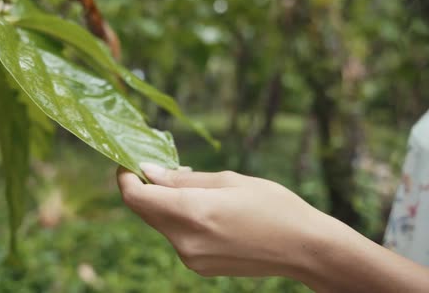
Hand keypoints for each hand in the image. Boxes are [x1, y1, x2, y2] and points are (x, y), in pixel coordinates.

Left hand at [116, 163, 322, 279]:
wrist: (302, 248)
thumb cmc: (273, 205)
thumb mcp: (228, 181)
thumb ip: (182, 180)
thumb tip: (148, 171)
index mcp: (192, 213)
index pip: (135, 196)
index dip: (125, 176)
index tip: (131, 161)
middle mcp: (185, 240)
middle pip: (144, 210)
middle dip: (145, 186)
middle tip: (163, 166)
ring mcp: (190, 257)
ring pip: (160, 223)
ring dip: (164, 203)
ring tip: (194, 187)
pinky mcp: (198, 266)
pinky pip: (176, 237)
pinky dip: (178, 219)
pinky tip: (204, 209)